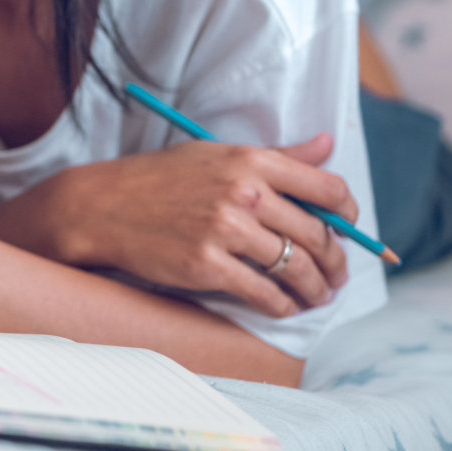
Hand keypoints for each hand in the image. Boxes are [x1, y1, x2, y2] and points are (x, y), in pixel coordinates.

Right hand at [46, 135, 355, 317]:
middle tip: (336, 276)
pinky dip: (282, 305)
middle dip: (335, 262)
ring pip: (296, 268)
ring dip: (315, 289)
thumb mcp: (217, 154)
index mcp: (250, 160)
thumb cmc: (162, 179)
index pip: (327, 188)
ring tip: (317, 296)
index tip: (347, 229)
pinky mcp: (207, 266)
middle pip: (318, 235)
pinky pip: (264, 293)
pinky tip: (283, 305)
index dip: (348, 214)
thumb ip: (279, 155)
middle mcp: (244, 193)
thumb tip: (330, 144)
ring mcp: (225, 230)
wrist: (104, 207)